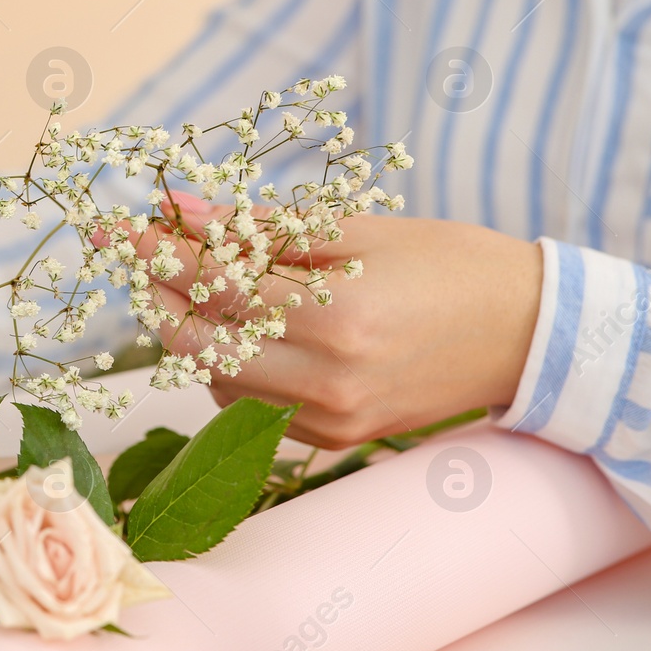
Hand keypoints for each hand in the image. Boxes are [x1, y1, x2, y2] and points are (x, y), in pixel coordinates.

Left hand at [137, 196, 542, 448]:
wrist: (528, 334)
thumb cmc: (449, 264)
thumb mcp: (358, 230)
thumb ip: (260, 228)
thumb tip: (178, 211)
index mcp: (337, 319)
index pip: (214, 285)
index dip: (158, 251)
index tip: (122, 223)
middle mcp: (327, 381)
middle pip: (196, 342)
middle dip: (156, 293)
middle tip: (137, 253)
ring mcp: (329, 420)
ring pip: (214, 378)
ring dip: (187, 329)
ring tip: (186, 281)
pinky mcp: (333, 439)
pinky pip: (248, 405)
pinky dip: (225, 365)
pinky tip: (234, 328)